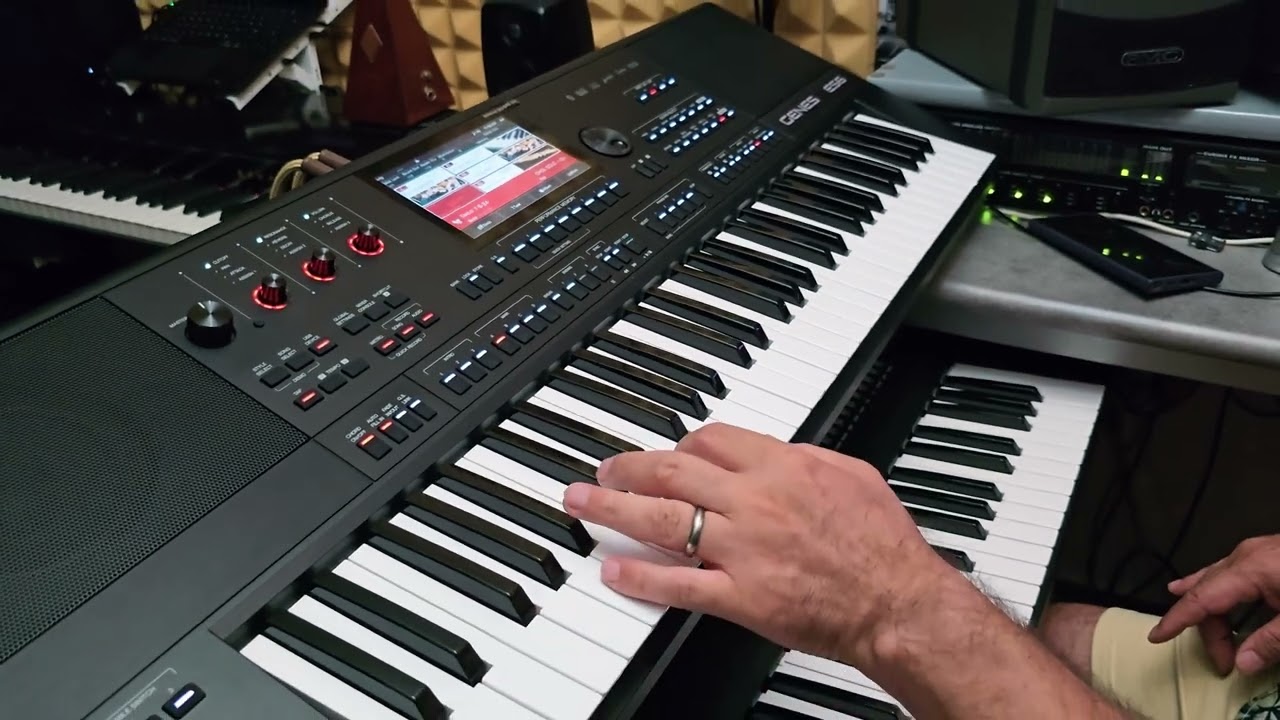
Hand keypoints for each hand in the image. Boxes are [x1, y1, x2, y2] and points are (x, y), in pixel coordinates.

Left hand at [559, 423, 966, 670]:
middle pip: (673, 471)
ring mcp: (743, 549)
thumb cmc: (882, 543)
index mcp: (782, 467)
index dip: (679, 444)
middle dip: (628, 467)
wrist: (897, 601)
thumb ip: (805, 456)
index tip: (666, 453)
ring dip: (614, 508)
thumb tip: (774, 449)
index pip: (711, 439)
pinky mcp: (742, 596)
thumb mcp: (851, 473)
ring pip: (664, 519)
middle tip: (603, 470)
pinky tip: (614, 569)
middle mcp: (755, 502)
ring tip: (583, 502)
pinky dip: (642, 576)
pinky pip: (680, 584)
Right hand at [1149, 535, 1279, 674]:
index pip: (1201, 600)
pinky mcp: (1270, 551)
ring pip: (1217, 578)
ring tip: (1188, 620)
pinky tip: (1201, 581)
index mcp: (1249, 569)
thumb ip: (1271, 641)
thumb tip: (1243, 663)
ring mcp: (1257, 550)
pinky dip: (1214, 583)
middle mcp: (1245, 555)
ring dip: (1208, 607)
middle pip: (1209, 592)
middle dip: (1208, 629)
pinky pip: (1229, 569)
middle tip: (1226, 663)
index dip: (1177, 621)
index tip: (1156, 637)